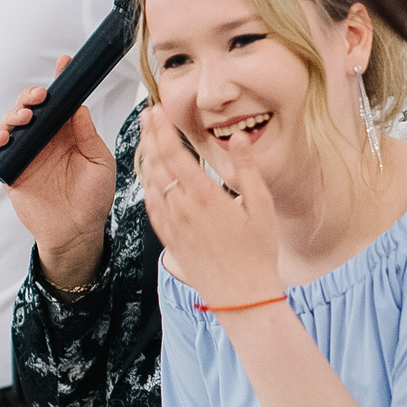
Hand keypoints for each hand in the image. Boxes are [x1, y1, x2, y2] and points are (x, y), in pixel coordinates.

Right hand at [0, 59, 113, 292]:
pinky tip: (4, 138)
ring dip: (15, 115)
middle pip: (31, 108)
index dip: (60, 82)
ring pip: (11, 125)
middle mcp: (44, 140)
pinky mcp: (10, 171)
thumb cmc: (93, 198)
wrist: (77, 232)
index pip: (60, 102)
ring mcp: (25, 154)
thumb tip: (79, 107)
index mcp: (66, 133)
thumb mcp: (99, 163)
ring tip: (26, 117)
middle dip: (32, 96)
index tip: (64, 64)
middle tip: (41, 96)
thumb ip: (88, 135)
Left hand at [135, 113, 282, 309]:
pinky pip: (151, 206)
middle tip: (147, 116)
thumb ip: (246, 168)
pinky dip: (147, 186)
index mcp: (204, 197)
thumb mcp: (260, 205)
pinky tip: (149, 177)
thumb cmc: (255, 254)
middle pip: (157, 164)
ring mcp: (172, 225)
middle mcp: (182, 209)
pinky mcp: (169, 239)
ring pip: (150, 183)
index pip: (174, 154)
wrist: (240, 295)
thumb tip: (238, 138)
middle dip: (150, 135)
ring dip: (146, 157)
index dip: (162, 129)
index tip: (157, 111)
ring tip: (147, 139)